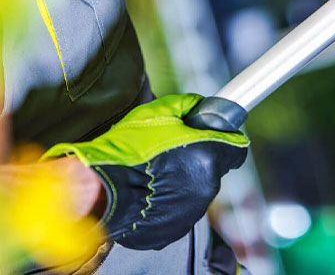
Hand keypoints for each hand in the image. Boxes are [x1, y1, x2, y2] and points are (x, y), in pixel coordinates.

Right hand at [42, 94, 247, 249]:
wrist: (98, 190)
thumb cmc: (125, 151)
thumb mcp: (158, 113)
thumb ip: (188, 105)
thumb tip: (200, 105)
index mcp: (208, 157)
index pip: (236, 148)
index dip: (224, 139)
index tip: (214, 136)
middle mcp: (206, 187)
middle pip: (214, 167)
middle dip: (199, 158)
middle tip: (172, 152)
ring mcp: (191, 211)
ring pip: (197, 188)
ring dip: (184, 179)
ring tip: (156, 172)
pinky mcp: (175, 228)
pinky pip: (180, 208)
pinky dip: (171, 199)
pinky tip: (150, 190)